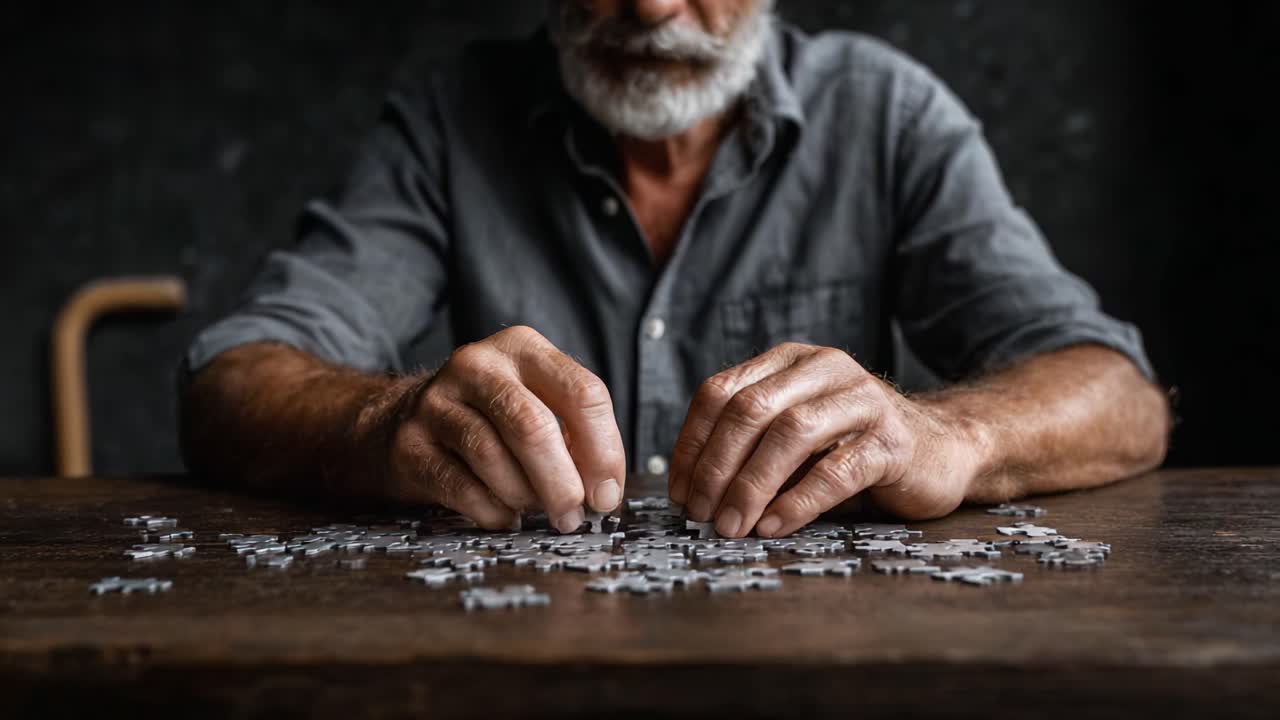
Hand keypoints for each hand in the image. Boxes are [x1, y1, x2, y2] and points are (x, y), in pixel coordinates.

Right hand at [386, 326, 625, 531]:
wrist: (400, 419)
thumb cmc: (488, 416)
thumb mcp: (535, 401)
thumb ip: (574, 436)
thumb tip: (602, 490)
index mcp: (522, 348)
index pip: (582, 393)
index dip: (604, 451)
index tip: (607, 493)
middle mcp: (477, 365)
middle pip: (533, 426)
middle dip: (562, 482)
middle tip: (573, 515)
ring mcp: (436, 402)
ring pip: (492, 456)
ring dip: (524, 496)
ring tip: (534, 510)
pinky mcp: (410, 444)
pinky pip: (459, 486)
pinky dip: (491, 511)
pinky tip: (504, 516)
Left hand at [667, 343, 983, 537]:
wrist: (943, 449)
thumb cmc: (852, 448)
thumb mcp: (794, 438)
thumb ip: (751, 448)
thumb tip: (691, 493)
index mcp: (789, 362)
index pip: (720, 392)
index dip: (691, 444)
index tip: (679, 492)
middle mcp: (824, 369)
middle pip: (750, 410)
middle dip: (716, 467)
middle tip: (700, 515)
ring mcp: (863, 400)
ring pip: (791, 434)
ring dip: (752, 485)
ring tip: (731, 526)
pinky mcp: (893, 441)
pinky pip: (837, 470)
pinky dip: (798, 502)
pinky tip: (773, 526)